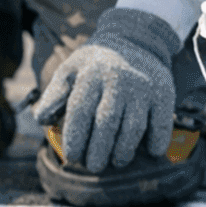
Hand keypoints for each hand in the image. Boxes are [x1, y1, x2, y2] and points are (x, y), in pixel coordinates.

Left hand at [33, 8, 178, 173]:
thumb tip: (42, 120)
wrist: (135, 40)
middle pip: (106, 123)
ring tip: (116, 162)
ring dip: (123, 151)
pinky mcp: (164, 93)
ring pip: (133, 127)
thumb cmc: (95, 65)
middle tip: (93, 166)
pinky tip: (149, 152)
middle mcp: (117, 79)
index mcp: (90, 74)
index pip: (80, 111)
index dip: (75, 138)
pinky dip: (156, 142)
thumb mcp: (70, 70)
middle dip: (98, 151)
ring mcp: (142, 86)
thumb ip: (54, 95)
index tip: (72, 157)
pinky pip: (161, 124)